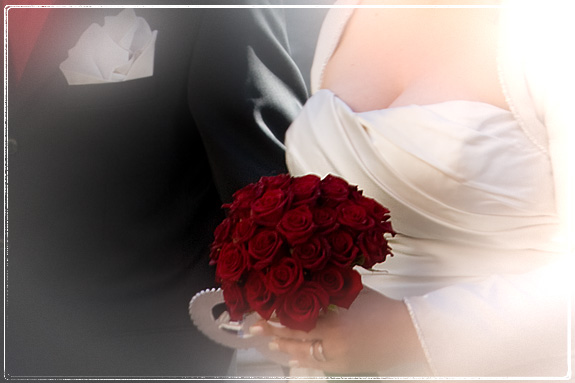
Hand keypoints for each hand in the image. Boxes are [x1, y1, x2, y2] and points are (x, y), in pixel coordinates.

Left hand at [249, 287, 429, 373]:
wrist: (409, 334)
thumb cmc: (384, 309)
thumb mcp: (355, 293)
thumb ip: (332, 290)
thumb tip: (311, 280)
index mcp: (335, 324)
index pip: (297, 322)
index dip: (278, 319)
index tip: (262, 314)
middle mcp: (333, 345)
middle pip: (296, 340)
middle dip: (274, 334)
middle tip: (255, 330)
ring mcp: (339, 360)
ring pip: (305, 356)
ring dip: (287, 349)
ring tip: (272, 344)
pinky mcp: (347, 368)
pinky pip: (320, 365)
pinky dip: (306, 360)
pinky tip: (296, 357)